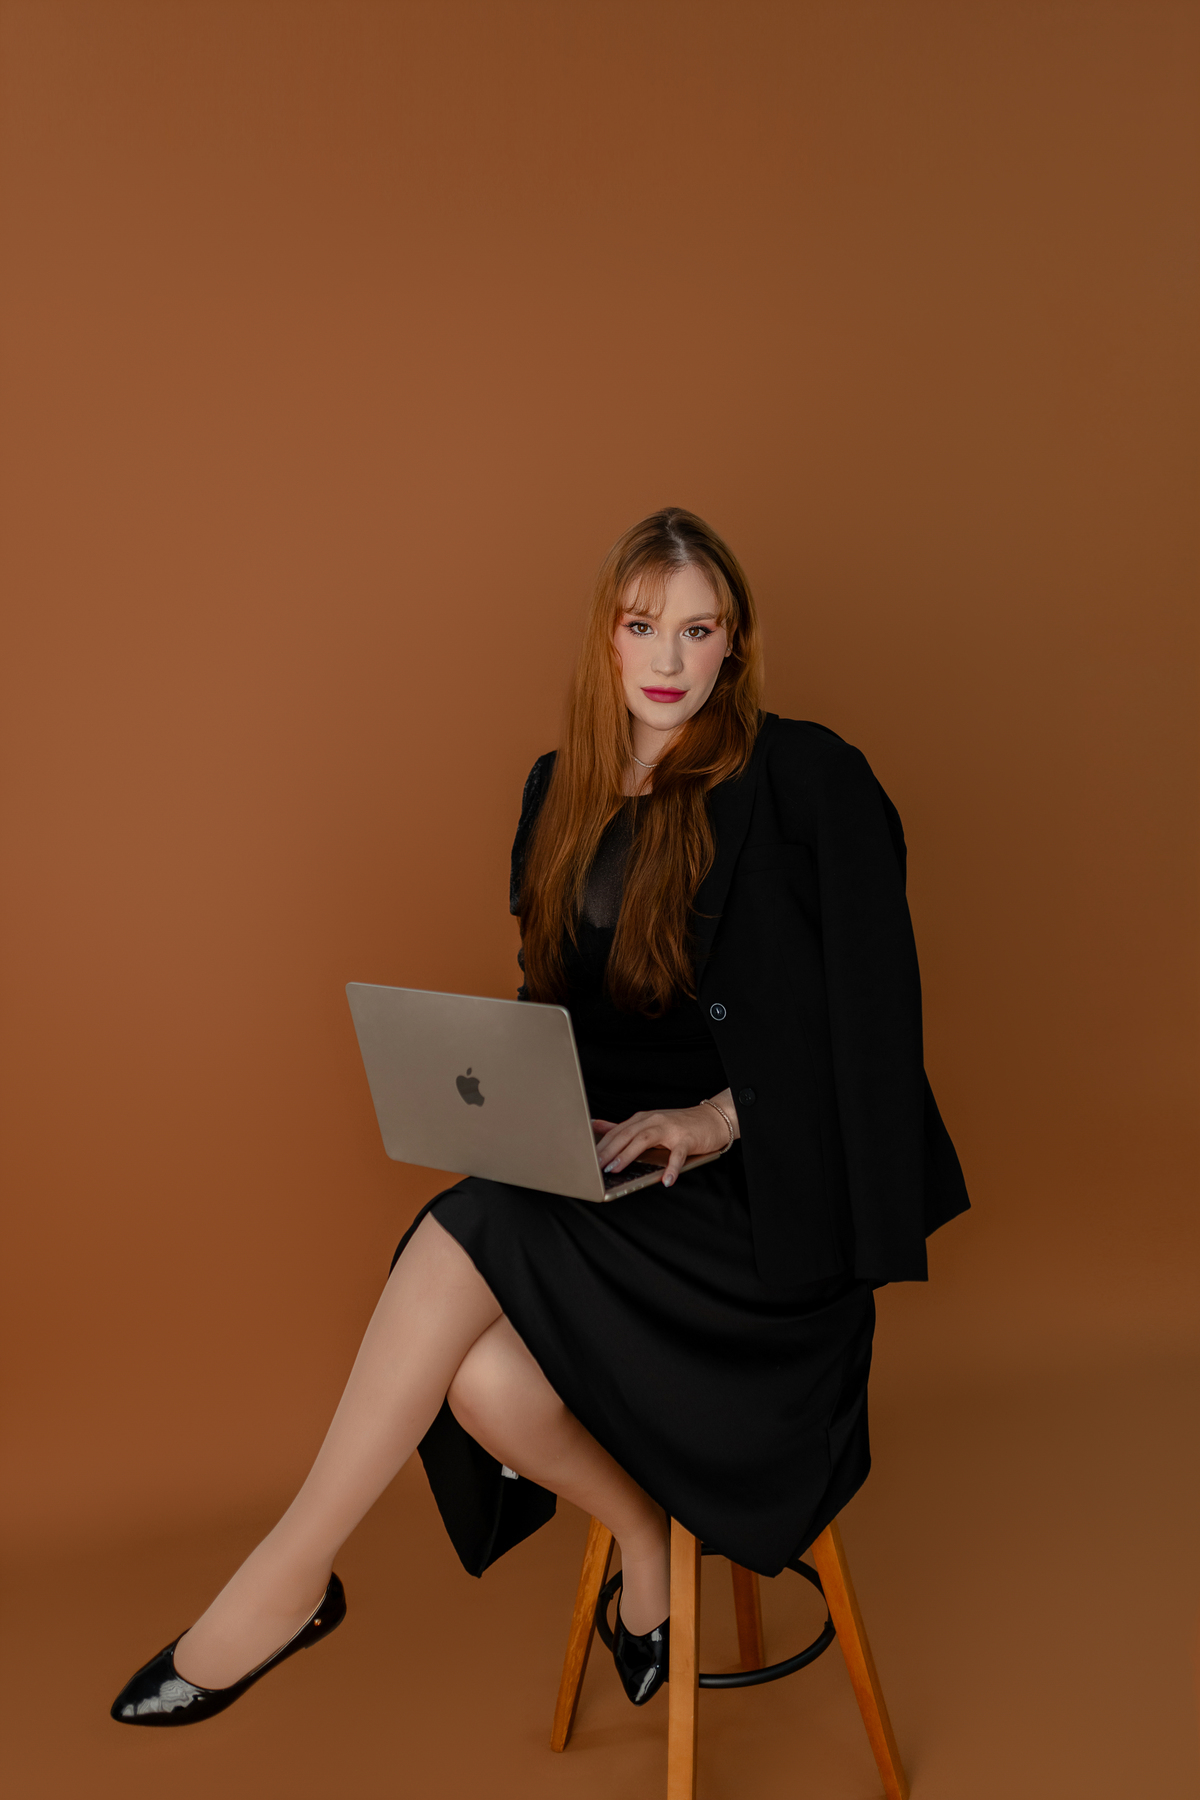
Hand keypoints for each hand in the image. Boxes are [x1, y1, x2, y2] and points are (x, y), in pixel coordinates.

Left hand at [591, 1098, 735, 1189]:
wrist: (712, 1119)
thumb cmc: (679, 1125)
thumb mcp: (649, 1123)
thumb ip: (623, 1127)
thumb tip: (595, 1125)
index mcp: (644, 1118)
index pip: (618, 1131)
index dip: (602, 1144)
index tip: (587, 1158)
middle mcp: (654, 1120)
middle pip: (627, 1134)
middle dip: (609, 1150)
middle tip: (596, 1165)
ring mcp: (671, 1129)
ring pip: (645, 1140)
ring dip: (629, 1154)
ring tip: (616, 1169)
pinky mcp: (687, 1139)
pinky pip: (678, 1155)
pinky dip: (672, 1168)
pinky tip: (666, 1181)